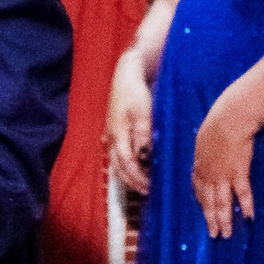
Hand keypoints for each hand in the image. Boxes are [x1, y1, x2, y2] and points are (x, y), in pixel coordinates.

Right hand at [106, 46, 153, 195]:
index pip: (126, 165)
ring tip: (142, 182)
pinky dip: (127, 163)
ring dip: (128, 174)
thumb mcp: (143, 115)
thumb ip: (143, 137)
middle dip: (132, 181)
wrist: (127, 72)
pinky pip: (120, 153)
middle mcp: (112, 137)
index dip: (138, 178)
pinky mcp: (116, 128)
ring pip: (117, 161)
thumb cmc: (135, 92)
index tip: (151, 188)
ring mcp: (112, 133)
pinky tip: (137, 164)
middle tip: (147, 191)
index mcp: (118, 135)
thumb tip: (145, 159)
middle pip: (119, 167)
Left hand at [191, 90, 256, 238]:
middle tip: (213, 234)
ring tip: (226, 234)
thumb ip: (206, 148)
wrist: (228, 120)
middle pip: (208, 201)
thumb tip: (207, 146)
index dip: (201, 202)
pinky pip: (242, 194)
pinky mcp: (238, 172)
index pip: (198, 188)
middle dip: (210, 218)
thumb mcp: (205, 136)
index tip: (205, 212)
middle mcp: (208, 174)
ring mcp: (223, 175)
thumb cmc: (218, 124)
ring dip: (224, 219)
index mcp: (199, 164)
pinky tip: (249, 218)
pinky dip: (246, 206)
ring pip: (222, 202)